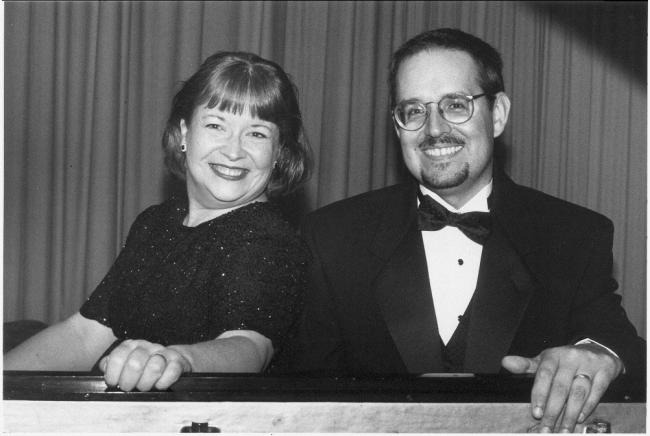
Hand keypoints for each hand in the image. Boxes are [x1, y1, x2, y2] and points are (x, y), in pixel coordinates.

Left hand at [99, 339, 191, 391]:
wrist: (173, 360)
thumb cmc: (145, 365)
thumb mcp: (126, 362)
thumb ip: (112, 364)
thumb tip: (104, 366)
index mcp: (132, 346)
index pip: (118, 356)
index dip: (113, 373)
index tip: (113, 383)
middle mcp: (147, 347)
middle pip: (135, 363)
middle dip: (129, 381)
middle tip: (128, 388)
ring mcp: (164, 353)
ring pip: (154, 367)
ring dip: (146, 383)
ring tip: (144, 388)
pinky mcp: (178, 362)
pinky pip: (171, 372)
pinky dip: (163, 382)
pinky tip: (159, 385)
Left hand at [502, 343, 622, 432]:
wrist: (597, 350)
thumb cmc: (565, 360)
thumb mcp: (545, 360)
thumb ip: (526, 365)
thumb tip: (505, 362)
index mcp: (553, 355)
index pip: (544, 375)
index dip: (539, 394)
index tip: (536, 413)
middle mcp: (570, 358)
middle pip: (561, 387)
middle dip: (553, 411)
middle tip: (547, 428)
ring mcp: (589, 364)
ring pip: (578, 392)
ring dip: (570, 414)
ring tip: (563, 429)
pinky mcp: (605, 371)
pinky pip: (597, 392)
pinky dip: (588, 407)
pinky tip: (580, 418)